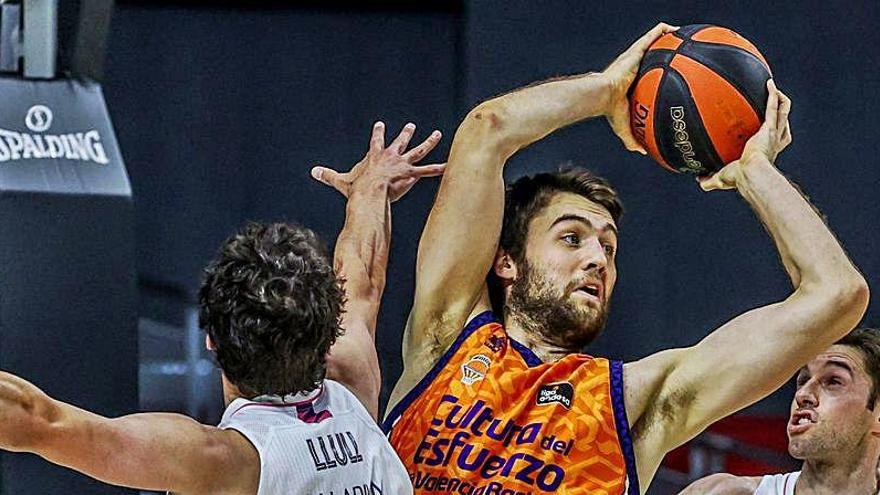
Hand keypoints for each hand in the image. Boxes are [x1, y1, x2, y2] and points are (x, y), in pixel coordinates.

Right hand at [311, 122, 444, 201]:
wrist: (368, 192)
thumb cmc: (356, 189)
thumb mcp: (341, 181)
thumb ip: (328, 176)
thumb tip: (312, 172)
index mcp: (374, 156)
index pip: (375, 141)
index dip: (377, 133)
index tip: (379, 124)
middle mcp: (390, 156)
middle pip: (399, 142)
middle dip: (405, 134)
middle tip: (411, 126)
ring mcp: (401, 163)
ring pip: (418, 150)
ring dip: (428, 143)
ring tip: (436, 135)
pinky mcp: (409, 173)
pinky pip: (426, 171)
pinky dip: (437, 168)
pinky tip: (448, 165)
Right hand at [601, 22, 678, 153]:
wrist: (603, 95)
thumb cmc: (611, 110)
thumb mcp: (624, 128)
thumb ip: (633, 140)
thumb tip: (642, 153)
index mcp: (635, 82)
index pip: (649, 74)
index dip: (660, 72)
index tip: (673, 73)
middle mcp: (636, 67)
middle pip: (653, 56)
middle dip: (667, 52)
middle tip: (681, 54)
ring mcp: (635, 57)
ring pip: (654, 42)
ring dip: (667, 37)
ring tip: (682, 35)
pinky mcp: (635, 50)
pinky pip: (652, 35)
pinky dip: (663, 31)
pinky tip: (675, 29)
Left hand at [699, 79, 791, 190]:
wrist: (749, 174)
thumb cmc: (739, 179)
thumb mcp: (722, 179)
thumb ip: (710, 180)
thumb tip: (698, 180)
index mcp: (766, 151)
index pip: (776, 140)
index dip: (775, 132)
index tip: (767, 127)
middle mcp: (773, 141)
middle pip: (783, 122)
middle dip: (781, 111)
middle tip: (774, 102)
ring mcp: (773, 133)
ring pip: (783, 111)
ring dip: (780, 99)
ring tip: (772, 88)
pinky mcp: (770, 127)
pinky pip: (773, 106)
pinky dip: (773, 94)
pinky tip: (769, 83)